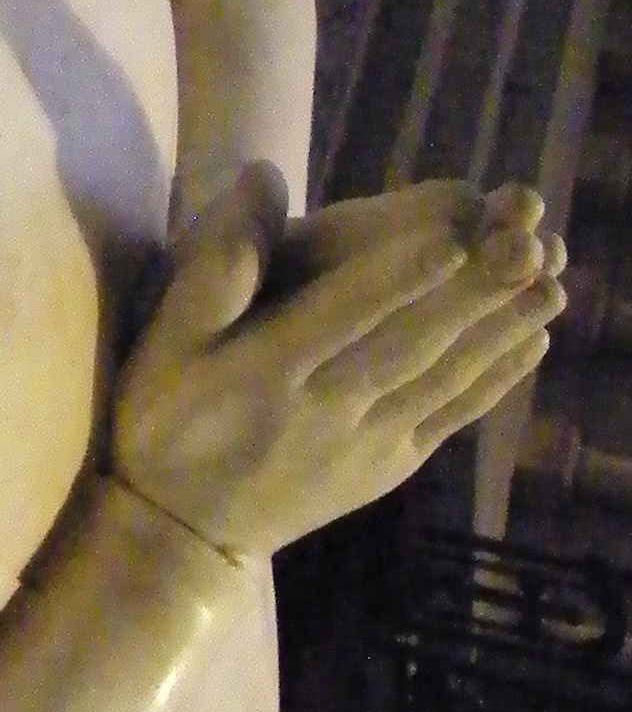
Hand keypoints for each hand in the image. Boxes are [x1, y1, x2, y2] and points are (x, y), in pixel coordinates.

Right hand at [112, 165, 563, 555]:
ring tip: (548, 280)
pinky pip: (450, 416)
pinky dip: (494, 379)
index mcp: (266, 369)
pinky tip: (531, 341)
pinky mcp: (389, 466)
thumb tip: (263, 177)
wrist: (181, 534)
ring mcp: (365, 443)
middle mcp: (325, 407)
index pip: (341, 315)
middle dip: (472, 292)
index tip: (450, 236)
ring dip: (498, 328)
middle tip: (527, 242)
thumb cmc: (167, 417)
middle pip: (408, 342)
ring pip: (441, 377)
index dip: (396, 277)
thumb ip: (212, 264)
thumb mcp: (163, 342)